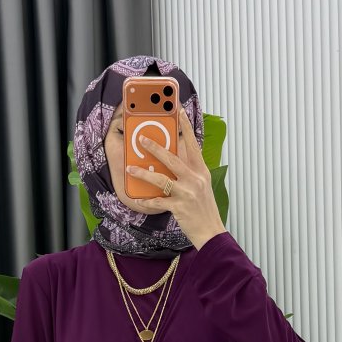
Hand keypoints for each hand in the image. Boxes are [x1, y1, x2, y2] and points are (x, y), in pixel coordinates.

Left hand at [125, 110, 225, 249]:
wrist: (211, 231)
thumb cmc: (204, 208)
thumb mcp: (201, 185)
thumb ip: (189, 171)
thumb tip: (171, 158)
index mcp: (201, 170)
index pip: (192, 144)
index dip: (184, 126)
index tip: (177, 111)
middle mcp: (195, 179)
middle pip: (172, 158)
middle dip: (155, 147)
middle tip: (141, 139)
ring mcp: (187, 192)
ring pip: (161, 179)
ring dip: (144, 173)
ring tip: (130, 168)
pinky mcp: (179, 207)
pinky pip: (158, 201)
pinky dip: (147, 201)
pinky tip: (138, 200)